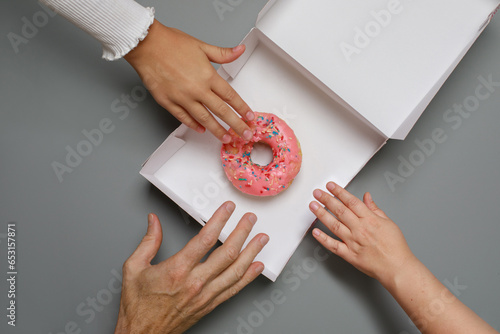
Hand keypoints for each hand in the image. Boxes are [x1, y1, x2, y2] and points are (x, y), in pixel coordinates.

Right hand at [114, 202, 268, 333]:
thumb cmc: (138, 305)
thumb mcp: (134, 268)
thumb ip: (148, 241)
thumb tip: (154, 222)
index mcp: (177, 270)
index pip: (205, 239)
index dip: (219, 220)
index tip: (228, 209)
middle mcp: (195, 282)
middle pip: (227, 253)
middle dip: (242, 232)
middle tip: (250, 219)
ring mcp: (205, 295)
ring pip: (236, 271)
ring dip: (251, 252)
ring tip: (262, 238)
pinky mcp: (210, 305)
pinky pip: (234, 289)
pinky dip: (249, 277)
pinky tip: (257, 266)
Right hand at [124, 20, 254, 142]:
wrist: (146, 45)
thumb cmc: (170, 42)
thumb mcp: (201, 45)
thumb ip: (222, 53)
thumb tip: (240, 50)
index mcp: (208, 75)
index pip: (230, 96)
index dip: (242, 108)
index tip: (249, 118)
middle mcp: (197, 89)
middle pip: (221, 111)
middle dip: (236, 125)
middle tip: (245, 136)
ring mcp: (182, 98)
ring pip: (204, 119)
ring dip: (217, 130)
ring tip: (226, 138)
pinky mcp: (168, 102)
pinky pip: (183, 118)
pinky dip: (193, 125)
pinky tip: (202, 130)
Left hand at [310, 183, 498, 333]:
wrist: (397, 268)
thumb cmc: (396, 247)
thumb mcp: (388, 222)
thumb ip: (375, 209)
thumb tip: (367, 197)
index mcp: (370, 220)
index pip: (351, 202)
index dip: (339, 192)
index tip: (330, 186)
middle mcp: (360, 229)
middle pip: (340, 211)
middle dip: (326, 199)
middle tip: (317, 192)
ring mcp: (353, 242)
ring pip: (334, 225)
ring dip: (321, 214)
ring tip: (312, 206)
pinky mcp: (349, 255)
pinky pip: (333, 246)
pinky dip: (323, 239)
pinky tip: (315, 232)